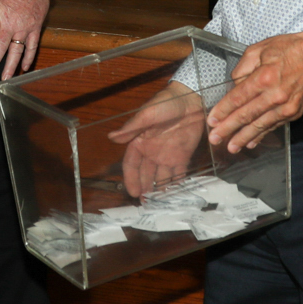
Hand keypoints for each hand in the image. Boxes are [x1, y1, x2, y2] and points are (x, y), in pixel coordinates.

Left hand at [0, 0, 51, 80]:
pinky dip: (29, 57)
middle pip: (1, 48)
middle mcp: (12, 25)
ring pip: (18, 51)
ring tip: (6, 78)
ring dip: (12, 65)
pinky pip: (32, 46)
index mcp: (0, 15)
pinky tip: (25, 67)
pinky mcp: (36, 28)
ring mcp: (25, 29)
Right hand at [109, 82, 205, 197]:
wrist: (190, 100)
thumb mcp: (147, 115)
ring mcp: (167, 154)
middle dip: (144, 188)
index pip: (131, 164)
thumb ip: (131, 128)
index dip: (131, 178)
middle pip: (145, 174)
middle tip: (145, 203)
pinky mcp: (183, 155)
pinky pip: (178, 173)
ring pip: (161, 177)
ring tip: (159, 203)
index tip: (132, 192)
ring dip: (159, 190)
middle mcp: (151, 151)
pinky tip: (176, 194)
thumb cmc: (165, 104)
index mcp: (139, 142)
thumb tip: (111, 137)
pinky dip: (177, 183)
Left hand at [206, 27, 302, 152]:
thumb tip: (233, 86)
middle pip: (246, 115)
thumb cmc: (288, 49)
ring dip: (244, 138)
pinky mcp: (294, 112)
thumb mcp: (259, 49)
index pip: (238, 98)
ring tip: (230, 147)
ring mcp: (287, 106)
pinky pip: (273, 126)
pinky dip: (261, 135)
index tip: (211, 120)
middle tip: (214, 139)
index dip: (223, 111)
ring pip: (260, 125)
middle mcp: (276, 95)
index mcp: (265, 77)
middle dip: (228, 129)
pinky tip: (251, 143)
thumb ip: (242, 68)